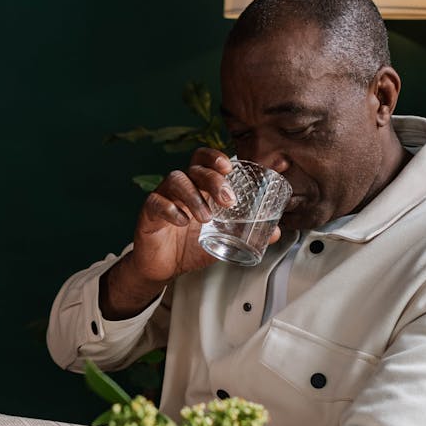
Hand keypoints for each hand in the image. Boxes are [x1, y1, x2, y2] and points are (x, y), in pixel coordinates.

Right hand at [100, 148, 280, 317]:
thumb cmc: (190, 246)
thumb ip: (246, 232)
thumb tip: (276, 231)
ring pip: (176, 180)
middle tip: (228, 200)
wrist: (164, 267)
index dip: (215, 157)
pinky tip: (182, 222)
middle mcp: (181, 186)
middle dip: (213, 179)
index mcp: (198, 186)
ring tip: (205, 218)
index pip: (204, 159)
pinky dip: (171, 210)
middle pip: (194, 167)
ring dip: (194, 196)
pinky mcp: (149, 212)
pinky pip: (157, 202)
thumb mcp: (223, 238)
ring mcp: (163, 196)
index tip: (230, 167)